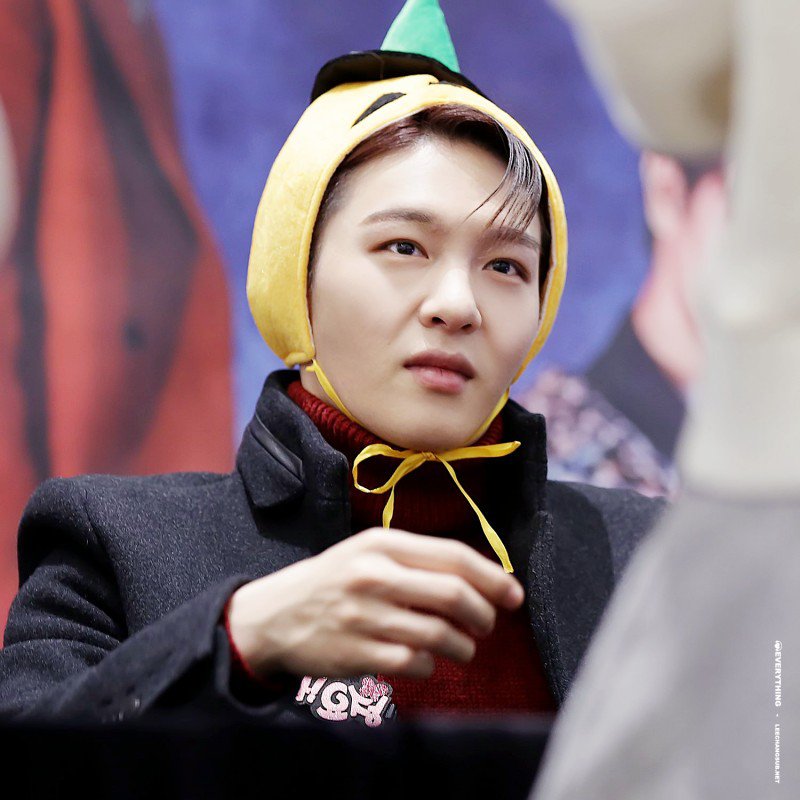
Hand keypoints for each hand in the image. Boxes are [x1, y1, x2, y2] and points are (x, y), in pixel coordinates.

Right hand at [226, 527, 524, 679]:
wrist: (274, 615)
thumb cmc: (334, 581)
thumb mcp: (368, 553)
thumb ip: (418, 560)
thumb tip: (483, 579)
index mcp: (382, 544)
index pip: (453, 556)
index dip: (493, 577)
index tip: (513, 595)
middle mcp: (374, 576)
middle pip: (455, 595)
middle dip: (484, 614)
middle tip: (487, 624)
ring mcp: (365, 617)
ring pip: (440, 635)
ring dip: (463, 646)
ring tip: (462, 647)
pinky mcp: (357, 654)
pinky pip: (416, 664)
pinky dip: (431, 665)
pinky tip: (426, 660)